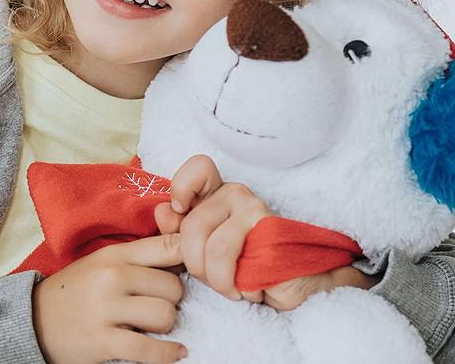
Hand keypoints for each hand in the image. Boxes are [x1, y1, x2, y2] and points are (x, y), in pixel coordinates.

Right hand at [31, 233, 187, 363]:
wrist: (34, 320)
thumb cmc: (78, 290)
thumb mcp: (103, 262)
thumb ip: (141, 255)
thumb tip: (188, 248)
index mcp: (114, 255)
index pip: (169, 246)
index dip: (193, 257)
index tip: (197, 271)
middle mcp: (111, 278)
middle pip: (173, 287)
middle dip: (172, 301)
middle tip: (158, 306)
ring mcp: (106, 309)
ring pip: (165, 316)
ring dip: (166, 327)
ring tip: (153, 327)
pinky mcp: (103, 341)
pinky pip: (150, 349)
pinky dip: (167, 354)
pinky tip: (174, 352)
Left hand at [154, 155, 378, 308]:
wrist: (291, 285)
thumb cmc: (243, 265)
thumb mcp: (202, 249)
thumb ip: (179, 230)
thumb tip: (163, 212)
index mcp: (217, 193)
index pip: (198, 167)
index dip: (181, 188)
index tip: (180, 213)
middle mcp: (237, 195)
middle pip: (192, 226)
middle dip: (195, 264)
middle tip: (213, 278)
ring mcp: (257, 211)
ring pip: (214, 248)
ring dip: (218, 281)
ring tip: (232, 288)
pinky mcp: (273, 233)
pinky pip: (238, 265)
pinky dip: (238, 286)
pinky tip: (251, 288)